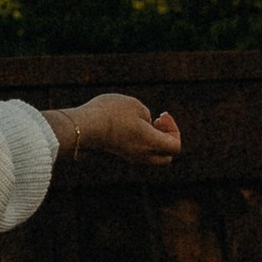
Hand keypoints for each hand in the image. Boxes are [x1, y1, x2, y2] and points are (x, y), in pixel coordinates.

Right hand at [47, 92, 181, 167]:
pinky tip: (129, 124)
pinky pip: (139, 152)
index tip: (161, 115)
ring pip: (152, 155)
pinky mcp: (119, 153)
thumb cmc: (112, 113)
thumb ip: (147, 114)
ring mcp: (131, 156)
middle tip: (157, 122)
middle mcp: (143, 154)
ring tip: (143, 121)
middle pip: (166, 156)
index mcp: (151, 143)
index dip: (174, 129)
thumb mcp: (135, 105)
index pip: (176, 146)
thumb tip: (147, 123)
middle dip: (167, 138)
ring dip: (154, 139)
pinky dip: (141, 140)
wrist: (85, 125)